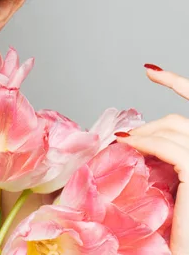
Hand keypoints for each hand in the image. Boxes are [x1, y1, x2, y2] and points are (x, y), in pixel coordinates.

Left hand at [116, 65, 188, 254]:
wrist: (188, 254)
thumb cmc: (183, 229)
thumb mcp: (179, 186)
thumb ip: (170, 159)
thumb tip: (140, 140)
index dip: (176, 84)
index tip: (150, 70)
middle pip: (182, 121)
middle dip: (153, 124)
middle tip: (128, 137)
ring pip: (175, 129)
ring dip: (144, 132)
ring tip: (123, 142)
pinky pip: (169, 147)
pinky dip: (145, 141)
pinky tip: (128, 144)